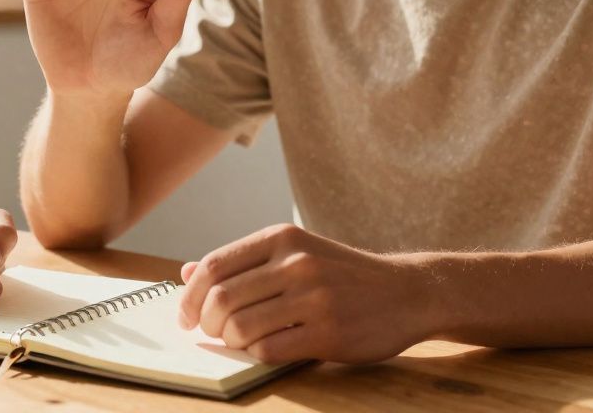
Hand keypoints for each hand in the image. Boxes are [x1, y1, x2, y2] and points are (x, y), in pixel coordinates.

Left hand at [177, 224, 432, 364]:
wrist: (407, 292)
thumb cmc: (343, 274)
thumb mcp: (296, 253)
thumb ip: (243, 263)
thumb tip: (186, 272)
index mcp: (282, 238)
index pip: (214, 265)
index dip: (190, 296)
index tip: (186, 317)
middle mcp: (296, 263)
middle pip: (221, 298)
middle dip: (207, 324)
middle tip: (212, 334)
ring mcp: (314, 297)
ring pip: (241, 327)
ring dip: (230, 342)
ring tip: (240, 341)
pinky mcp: (329, 332)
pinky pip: (269, 350)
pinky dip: (256, 355)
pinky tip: (266, 349)